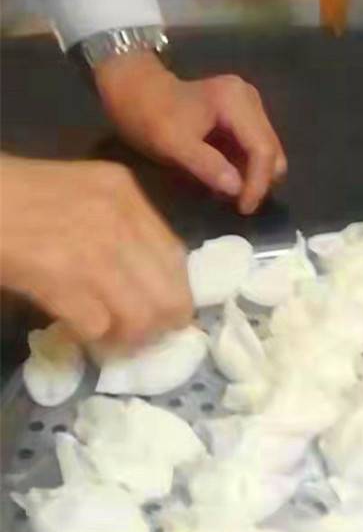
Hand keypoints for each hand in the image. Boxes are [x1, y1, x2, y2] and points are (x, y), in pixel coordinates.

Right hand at [0, 155, 191, 344]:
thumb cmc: (15, 200)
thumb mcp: (81, 196)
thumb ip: (121, 230)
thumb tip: (152, 286)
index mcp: (124, 192)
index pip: (177, 258)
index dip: (173, 295)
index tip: (161, 314)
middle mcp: (118, 217)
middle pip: (169, 295)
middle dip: (156, 326)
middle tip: (136, 336)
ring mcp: (92, 247)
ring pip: (141, 317)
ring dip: (126, 338)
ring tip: (108, 338)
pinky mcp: (61, 275)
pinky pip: (98, 326)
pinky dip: (90, 337)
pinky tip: (77, 329)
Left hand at [95, 53, 286, 214]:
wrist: (134, 91)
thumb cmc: (150, 115)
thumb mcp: (172, 144)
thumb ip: (206, 165)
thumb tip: (237, 190)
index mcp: (236, 101)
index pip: (263, 150)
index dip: (258, 184)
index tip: (243, 209)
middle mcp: (250, 100)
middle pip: (272, 153)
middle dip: (258, 182)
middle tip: (235, 204)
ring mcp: (249, 108)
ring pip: (268, 155)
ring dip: (252, 179)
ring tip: (226, 193)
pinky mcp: (244, 119)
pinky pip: (255, 152)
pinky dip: (245, 170)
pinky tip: (224, 178)